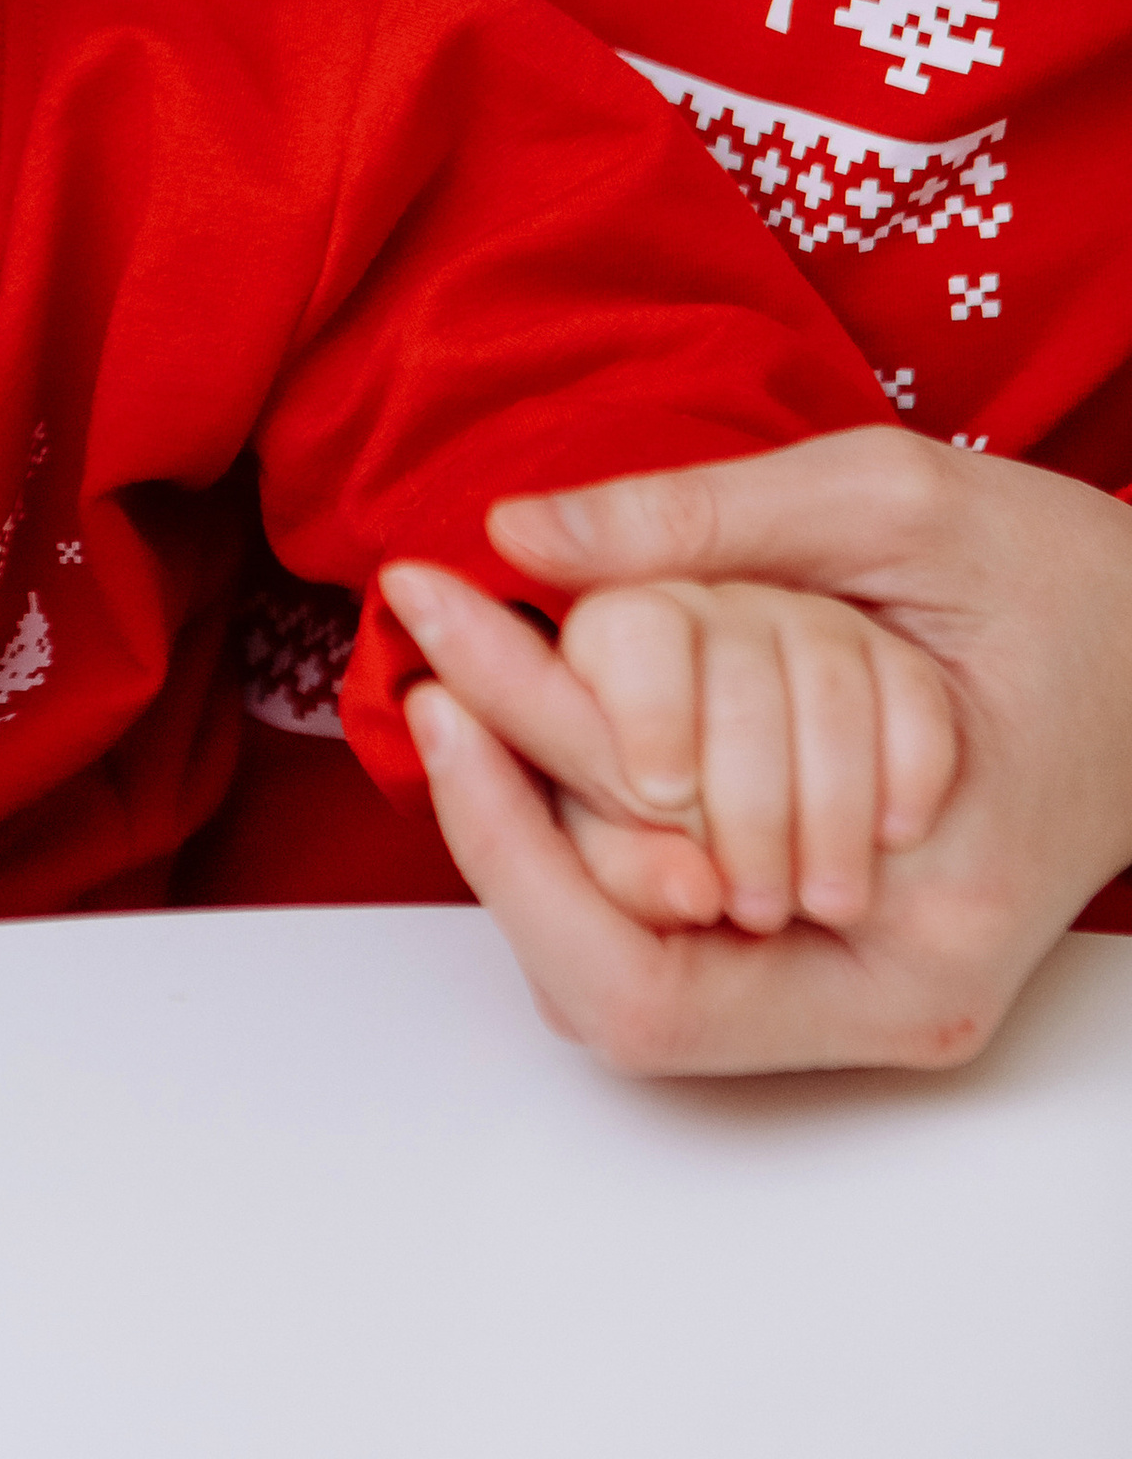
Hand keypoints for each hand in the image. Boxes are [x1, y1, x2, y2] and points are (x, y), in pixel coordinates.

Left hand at [396, 430, 1131, 1073]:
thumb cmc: (1070, 581)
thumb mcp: (891, 502)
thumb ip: (701, 520)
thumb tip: (518, 532)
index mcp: (919, 935)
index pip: (642, 967)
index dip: (509, 837)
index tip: (430, 677)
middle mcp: (886, 996)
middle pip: (614, 965)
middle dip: (513, 806)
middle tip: (433, 648)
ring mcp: (861, 982)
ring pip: (624, 946)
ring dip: (550, 812)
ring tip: (486, 670)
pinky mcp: (836, 938)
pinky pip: (669, 912)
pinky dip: (604, 814)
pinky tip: (564, 711)